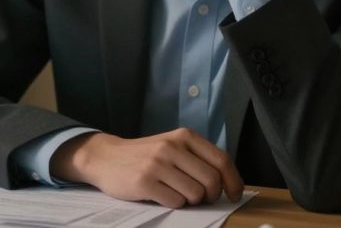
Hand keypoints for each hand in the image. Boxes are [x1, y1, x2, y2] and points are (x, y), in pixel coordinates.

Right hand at [50, 128, 243, 207]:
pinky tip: (162, 195)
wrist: (106, 157)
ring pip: (195, 195)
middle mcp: (172, 147)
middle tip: (201, 198)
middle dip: (211, 196)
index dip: (233, 181)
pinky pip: (175, 202)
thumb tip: (228, 181)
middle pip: (211, 181)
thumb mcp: (172, 146)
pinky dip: (174, 204)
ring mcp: (157, 164)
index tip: (234, 194)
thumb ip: (197, 157)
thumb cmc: (146, 156)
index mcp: (184, 136)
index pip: (221, 159)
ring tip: (177, 193)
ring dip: (191, 201)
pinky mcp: (144, 182)